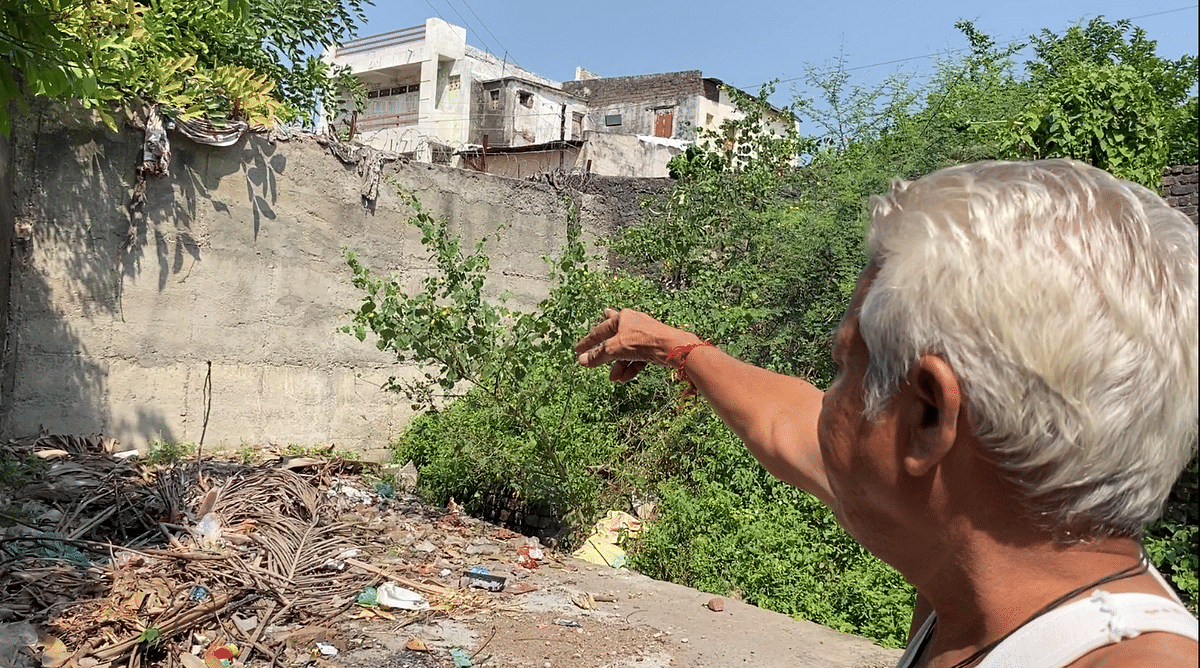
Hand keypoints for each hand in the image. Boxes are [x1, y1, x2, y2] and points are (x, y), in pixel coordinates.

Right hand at [574, 308, 702, 381]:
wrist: (671, 347)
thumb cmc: (641, 341)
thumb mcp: (614, 349)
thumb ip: (597, 355)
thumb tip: (582, 360)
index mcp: (623, 318)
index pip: (600, 330)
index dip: (588, 342)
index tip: (577, 350)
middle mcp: (633, 324)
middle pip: (614, 337)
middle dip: (604, 348)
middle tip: (594, 349)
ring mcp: (644, 336)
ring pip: (626, 351)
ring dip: (618, 365)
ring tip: (613, 378)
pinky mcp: (653, 347)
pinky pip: (637, 359)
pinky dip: (630, 368)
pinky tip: (624, 378)